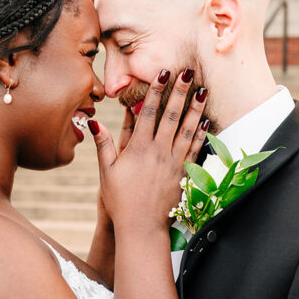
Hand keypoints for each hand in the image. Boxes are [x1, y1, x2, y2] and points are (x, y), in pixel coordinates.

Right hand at [90, 70, 207, 231]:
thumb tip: (93, 121)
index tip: (162, 73)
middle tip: (188, 72)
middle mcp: (158, 152)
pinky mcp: (183, 174)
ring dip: (195, 109)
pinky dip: (201, 135)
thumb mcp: (106, 171)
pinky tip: (205, 122)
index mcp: (138, 148)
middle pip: (171, 116)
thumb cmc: (120, 201)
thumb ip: (103, 144)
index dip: (155, 91)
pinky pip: (195, 150)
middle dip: (180, 92)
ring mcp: (173, 162)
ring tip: (202, 90)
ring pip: (187, 130)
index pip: (148, 113)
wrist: (141, 227)